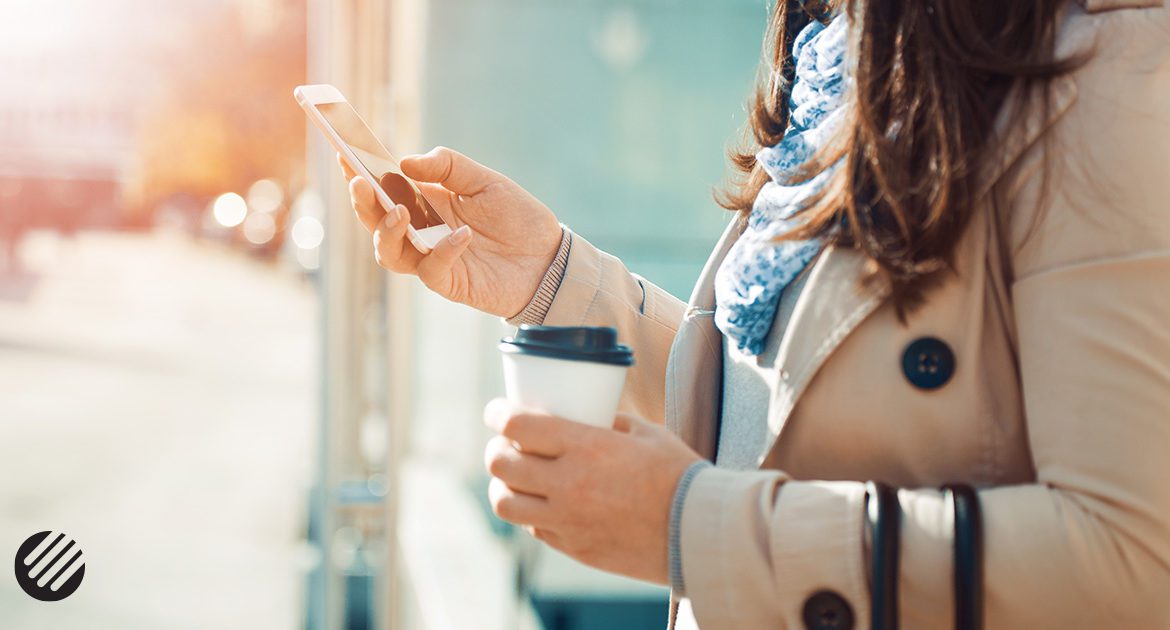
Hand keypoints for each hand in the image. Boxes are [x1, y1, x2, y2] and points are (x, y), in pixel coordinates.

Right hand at [340, 147, 562, 317]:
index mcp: (426, 201)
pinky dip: (443, 251)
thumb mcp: (486, 181)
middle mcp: (422, 231)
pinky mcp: (449, 282)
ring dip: (387, 231)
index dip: (360, 173)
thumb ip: (449, 168)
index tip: (343, 152)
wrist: (548, 257)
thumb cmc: (517, 218)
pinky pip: (431, 270)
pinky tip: (463, 235)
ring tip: (400, 212)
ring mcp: (431, 258)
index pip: (384, 188)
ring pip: (388, 253)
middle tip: (359, 184)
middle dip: (362, 203)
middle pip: (375, 221)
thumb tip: (405, 163)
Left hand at [482, 399, 701, 583]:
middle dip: (496, 449)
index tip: (496, 411)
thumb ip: (608, 421)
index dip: (497, 414)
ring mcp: (568, 520)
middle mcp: (569, 484)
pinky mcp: (574, 547)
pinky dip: (530, 513)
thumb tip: (584, 413)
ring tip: (516, 478)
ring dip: (503, 485)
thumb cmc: (678, 476)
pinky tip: (545, 503)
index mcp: (586, 446)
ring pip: (505, 503)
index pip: (518, 426)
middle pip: (500, 464)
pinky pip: (533, 528)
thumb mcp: (645, 433)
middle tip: (505, 444)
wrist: (699, 533)